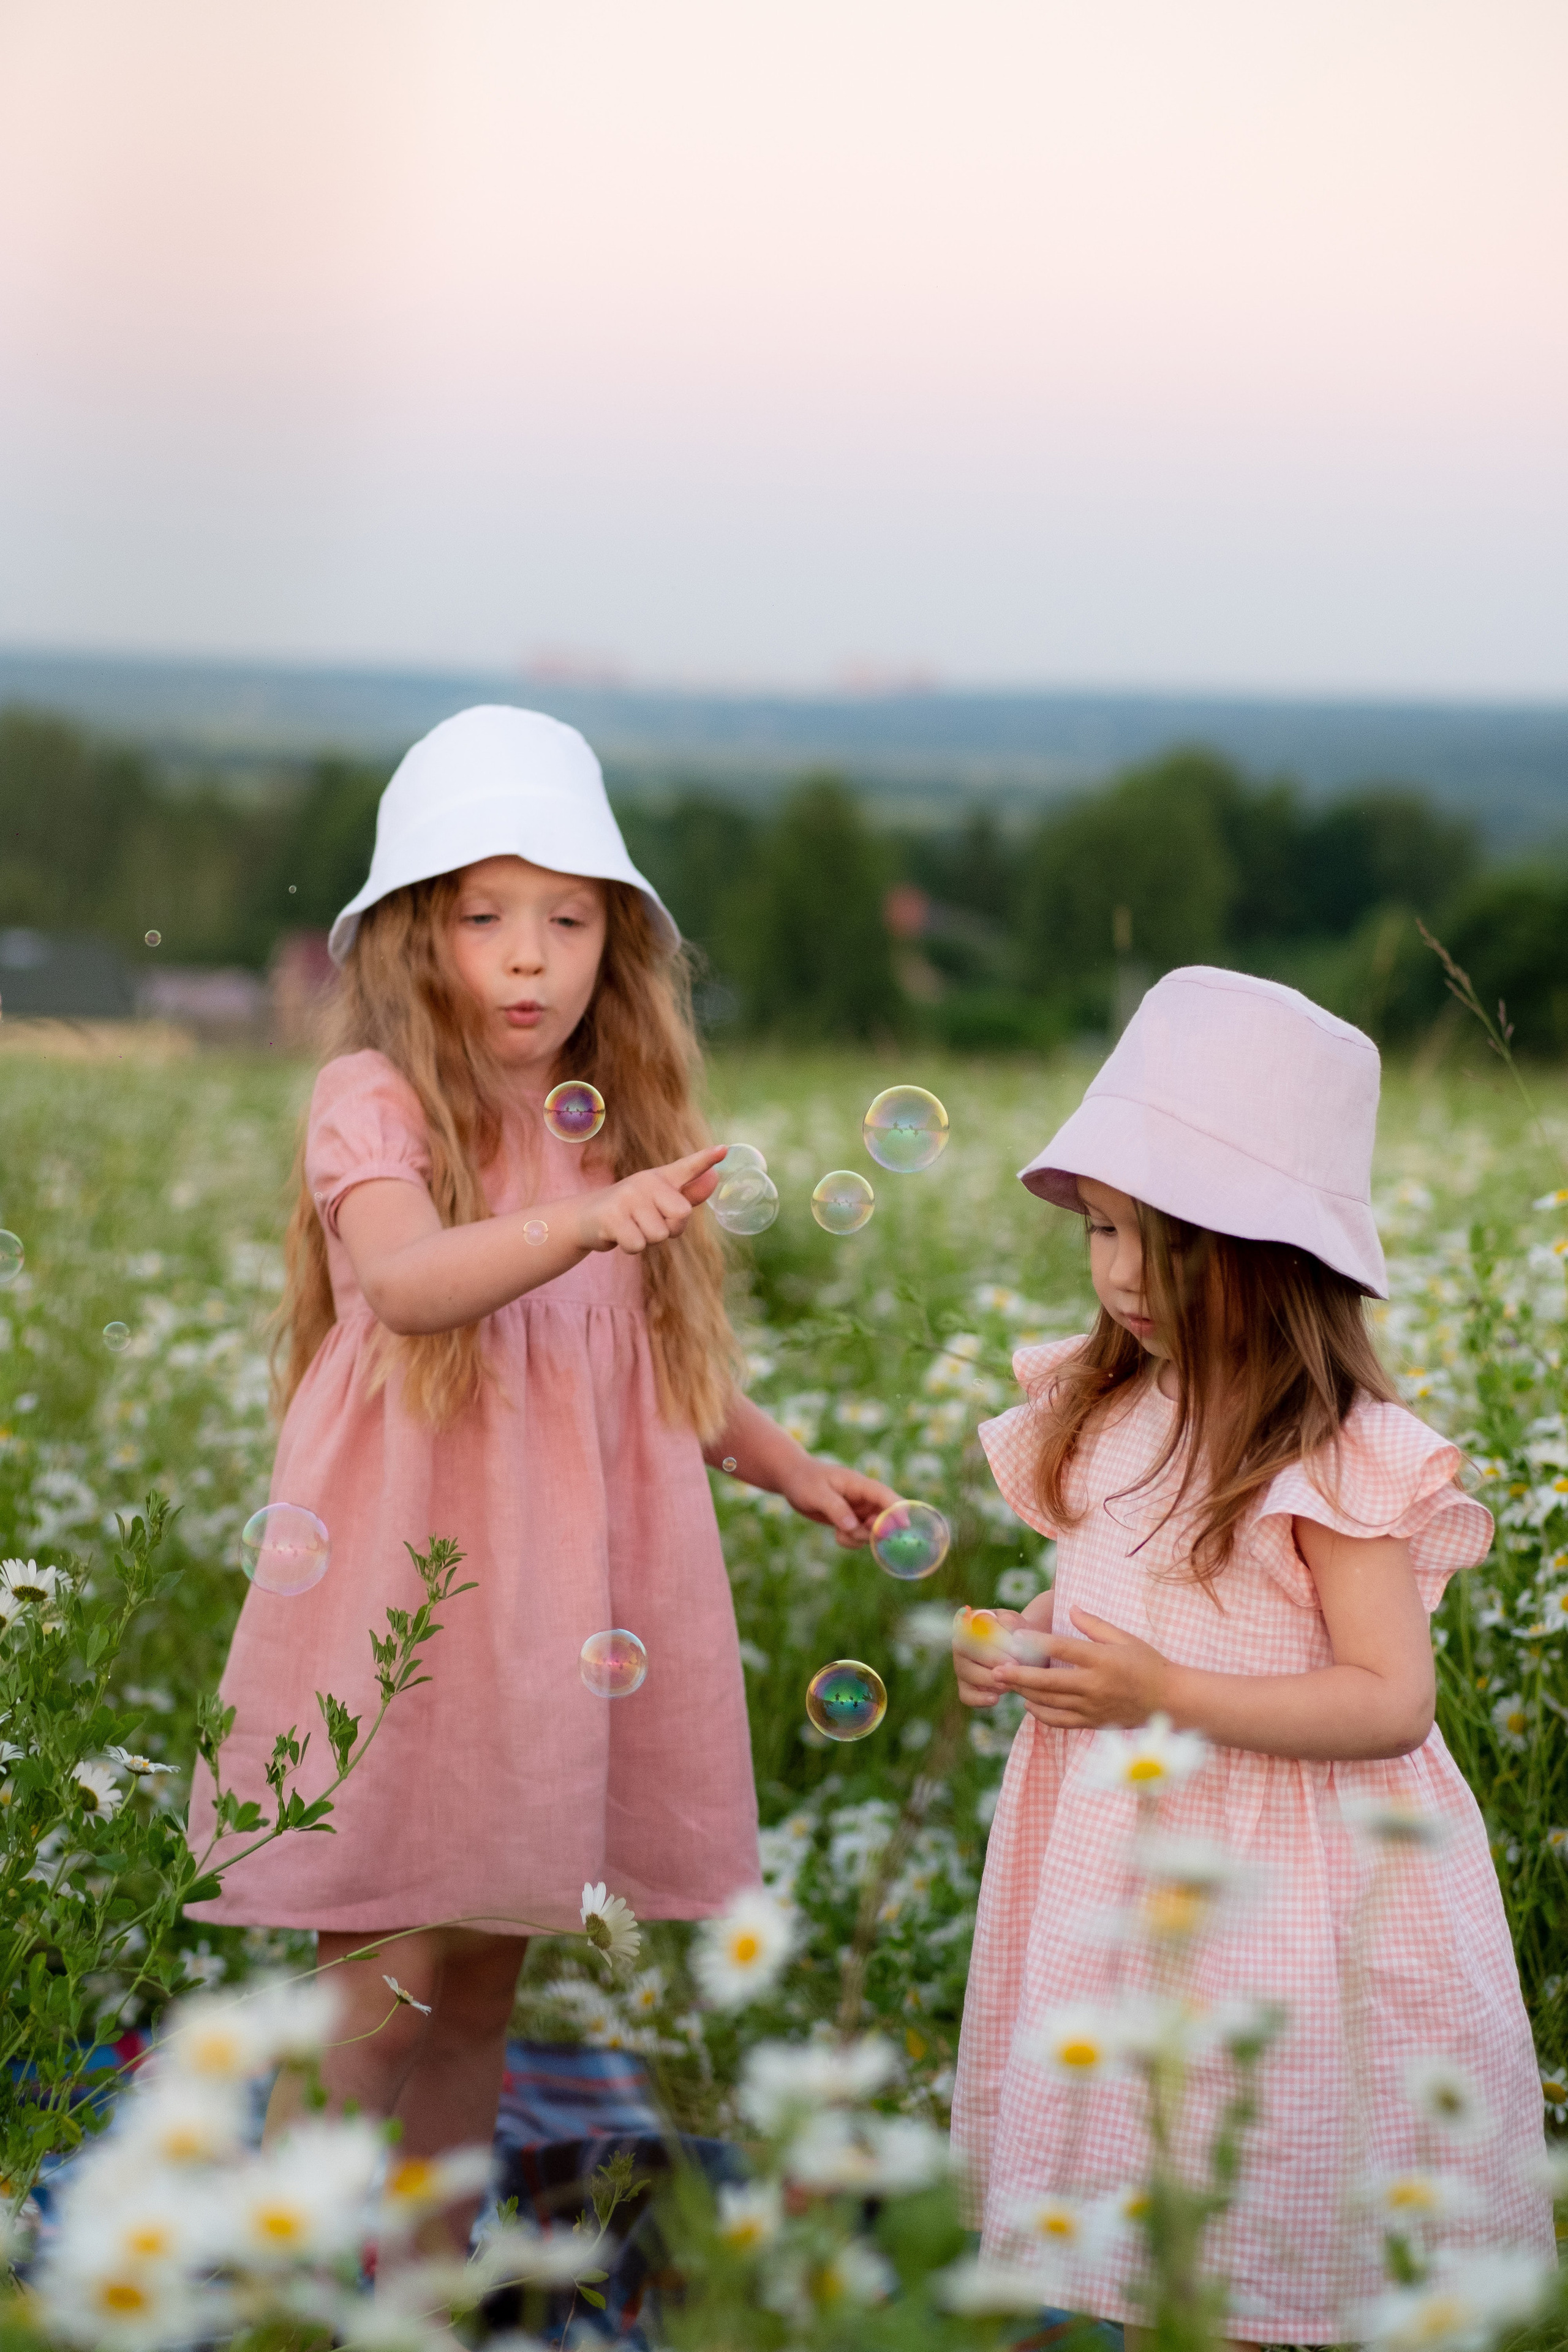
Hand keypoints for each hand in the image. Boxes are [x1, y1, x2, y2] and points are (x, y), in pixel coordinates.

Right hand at [573, 1146, 727, 1255]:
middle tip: (648, 1222)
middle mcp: (646, 1182)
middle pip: (681, 1215)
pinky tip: (618, 1234)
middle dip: (669, 1228)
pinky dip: (630, 1247)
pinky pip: (638, 1244)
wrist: (586, 1218)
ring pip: (658, 1234)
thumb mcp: (659, 1200)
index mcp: (661, 1178)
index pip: (688, 1167)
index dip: (706, 1159)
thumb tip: (715, 1179)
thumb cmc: (630, 1211)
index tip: (724, 1150)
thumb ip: (688, 1194)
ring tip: (631, 1227)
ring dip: (647, 1240)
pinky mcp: (612, 1216)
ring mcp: (628, 1197)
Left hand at [781, 1459, 899, 1547]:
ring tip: (839, 1532)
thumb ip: (835, 1508)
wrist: (794, 1480)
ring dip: (858, 1537)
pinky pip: (860, 1537)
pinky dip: (850, 1540)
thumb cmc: (805, 1481)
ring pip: (872, 1532)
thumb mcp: (817, 1493)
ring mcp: (860, 1510)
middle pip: (884, 1518)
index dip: (897, 1510)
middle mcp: (864, 1498)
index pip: (884, 1496)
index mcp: (859, 1484)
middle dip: (873, 1531)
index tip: (905, 1526)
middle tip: (853, 1532)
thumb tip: (853, 1526)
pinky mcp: (852, 1521)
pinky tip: (837, 1533)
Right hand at [952, 1607, 1019, 1708]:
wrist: (1024, 1654)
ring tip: (1009, 1682)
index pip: (973, 1627)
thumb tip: (1004, 1623)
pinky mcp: (965, 1686)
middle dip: (993, 1659)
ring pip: (967, 1673)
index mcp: (969, 1623)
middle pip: (967, 1650)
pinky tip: (995, 1699)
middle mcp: (960, 1644)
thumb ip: (1012, 1621)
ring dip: (989, 1678)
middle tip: (1015, 1666)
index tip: (1016, 1647)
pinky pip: (965, 1695)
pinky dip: (978, 1699)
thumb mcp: (1019, 1624)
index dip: (993, 1638)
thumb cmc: (1019, 1636)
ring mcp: (961, 1666)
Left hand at [993, 1605, 1168, 1729]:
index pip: (1063, 1648)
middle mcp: (1094, 1685)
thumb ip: (1094, 1625)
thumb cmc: (1148, 1664)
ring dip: (1024, 1692)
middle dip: (1019, 1675)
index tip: (1016, 1637)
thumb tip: (1070, 1608)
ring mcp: (1092, 1707)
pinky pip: (1059, 1721)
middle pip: (1048, 1681)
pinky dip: (1040, 1713)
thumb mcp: (1124, 1638)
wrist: (1169, 1701)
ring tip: (1005, 1682)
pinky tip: (1029, 1702)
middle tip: (995, 1669)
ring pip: (1049, 1702)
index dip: (1037, 1642)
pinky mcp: (1092, 1722)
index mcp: (1102, 1660)